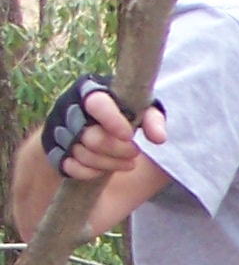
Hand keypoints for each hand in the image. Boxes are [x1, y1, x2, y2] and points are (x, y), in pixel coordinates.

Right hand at [43, 75, 165, 178]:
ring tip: (126, 162)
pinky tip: (103, 170)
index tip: (128, 135)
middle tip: (135, 153)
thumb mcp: (141, 114)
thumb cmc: (124, 117)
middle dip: (119, 150)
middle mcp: (70, 108)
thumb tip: (158, 138)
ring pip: (83, 154)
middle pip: (93, 137)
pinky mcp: (54, 150)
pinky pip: (71, 167)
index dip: (112, 120)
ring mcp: (59, 130)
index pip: (97, 103)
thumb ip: (152, 120)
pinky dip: (90, 172)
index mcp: (92, 91)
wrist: (94, 136)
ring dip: (109, 164)